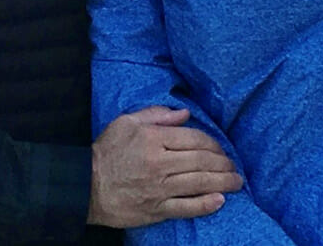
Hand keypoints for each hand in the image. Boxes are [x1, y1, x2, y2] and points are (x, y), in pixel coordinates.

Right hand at [88, 106, 242, 227]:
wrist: (86, 185)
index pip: (194, 139)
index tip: (221, 148)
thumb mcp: (127, 122)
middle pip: (201, 161)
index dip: (212, 143)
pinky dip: (205, 205)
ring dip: (222, 182)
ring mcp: (160, 189)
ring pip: (198, 184)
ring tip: (236, 182)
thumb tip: (184, 113)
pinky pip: (186, 208)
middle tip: (234, 166)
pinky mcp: (157, 209)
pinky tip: (220, 201)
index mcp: (154, 139)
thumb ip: (156, 114)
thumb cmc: (107, 151)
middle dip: (222, 163)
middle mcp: (160, 163)